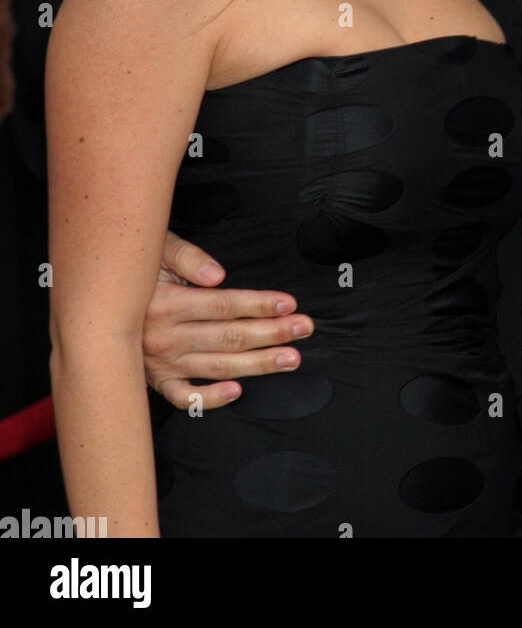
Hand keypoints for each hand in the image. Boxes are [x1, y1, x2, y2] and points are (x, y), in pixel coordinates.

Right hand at [143, 231, 313, 410]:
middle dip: (271, 334)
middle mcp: (163, 337)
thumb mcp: (153, 248)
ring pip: (216, 367)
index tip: (289, 304)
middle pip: (228, 337)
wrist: (91, 301)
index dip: (259, 305)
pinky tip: (238, 392)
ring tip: (291, 358)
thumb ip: (186, 258)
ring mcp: (159, 363)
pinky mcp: (154, 381)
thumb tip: (218, 275)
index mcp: (164, 304)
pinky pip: (184, 398)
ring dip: (257, 365)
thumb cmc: (131, 268)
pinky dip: (209, 399)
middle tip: (304, 329)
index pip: (223, 306)